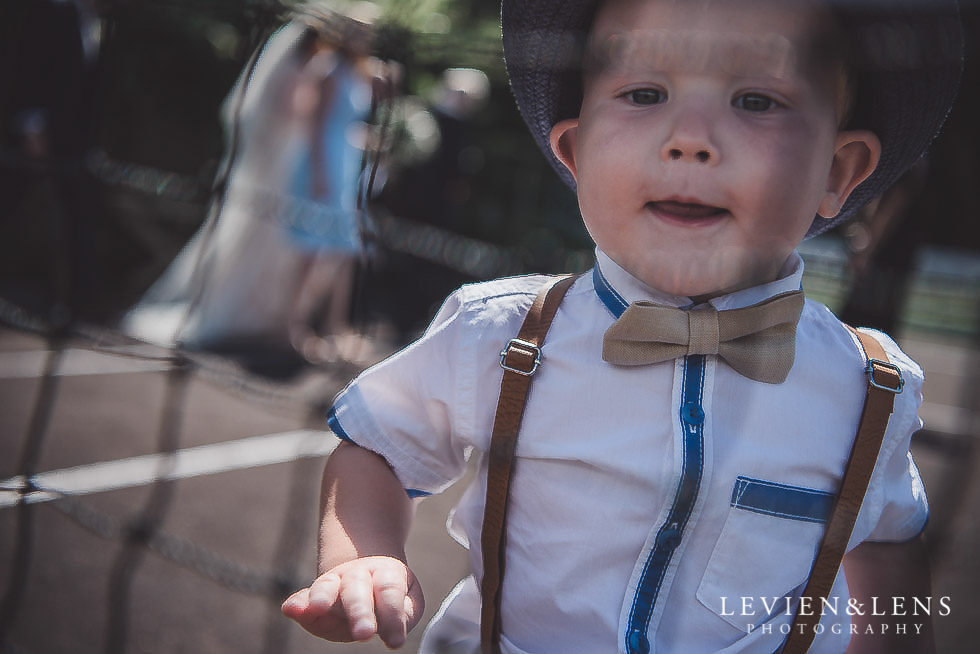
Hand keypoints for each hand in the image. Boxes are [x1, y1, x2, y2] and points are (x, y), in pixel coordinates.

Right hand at [281, 556, 423, 647]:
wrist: (363, 575)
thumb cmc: (388, 595)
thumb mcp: (407, 602)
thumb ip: (403, 614)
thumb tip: (394, 628)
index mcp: (385, 574)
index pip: (389, 592)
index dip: (393, 615)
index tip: (396, 641)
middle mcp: (357, 575)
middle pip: (358, 589)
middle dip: (360, 611)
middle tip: (365, 634)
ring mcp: (333, 583)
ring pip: (327, 587)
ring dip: (322, 597)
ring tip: (318, 607)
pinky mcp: (311, 599)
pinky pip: (301, 598)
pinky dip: (296, 604)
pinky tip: (290, 609)